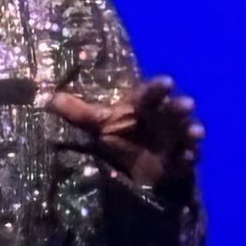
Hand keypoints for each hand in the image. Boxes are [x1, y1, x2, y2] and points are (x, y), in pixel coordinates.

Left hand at [46, 76, 203, 191]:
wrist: (135, 163)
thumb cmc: (119, 135)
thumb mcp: (97, 125)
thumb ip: (79, 113)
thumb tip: (49, 99)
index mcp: (144, 106)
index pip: (151, 94)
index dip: (158, 88)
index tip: (166, 82)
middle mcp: (163, 119)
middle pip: (173, 110)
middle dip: (180, 107)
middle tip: (187, 104)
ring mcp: (174, 139)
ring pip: (186, 132)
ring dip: (192, 131)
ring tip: (195, 133)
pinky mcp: (178, 161)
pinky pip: (187, 159)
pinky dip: (189, 158)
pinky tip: (189, 157)